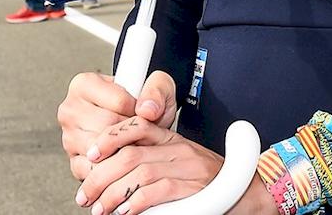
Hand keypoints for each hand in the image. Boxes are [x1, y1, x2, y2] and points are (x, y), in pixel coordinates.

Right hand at [60, 71, 176, 179]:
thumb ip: (157, 90)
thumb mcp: (158, 87)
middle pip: (108, 127)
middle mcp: (70, 110)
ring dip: (124, 151)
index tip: (143, 112)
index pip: (119, 102)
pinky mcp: (74, 163)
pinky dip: (114, 168)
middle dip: (131, 133)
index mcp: (84, 84)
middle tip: (141, 131)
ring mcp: (69, 138)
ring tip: (134, 143)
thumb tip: (147, 111)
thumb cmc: (144, 104)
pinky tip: (123, 158)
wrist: (139, 126)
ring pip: (102, 151)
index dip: (139, 111)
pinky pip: (96, 171)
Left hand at [73, 116, 275, 214]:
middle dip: (100, 176)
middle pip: (130, 155)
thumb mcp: (179, 166)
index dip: (109, 138)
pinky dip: (134, 203)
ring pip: (138, 173)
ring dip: (112, 194)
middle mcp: (178, 149)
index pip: (137, 126)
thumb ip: (152, 165)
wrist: (246, 194)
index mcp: (172, 140)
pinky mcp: (193, 188)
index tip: (90, 155)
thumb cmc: (209, 185)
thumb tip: (112, 178)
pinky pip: (156, 192)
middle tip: (85, 195)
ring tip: (99, 209)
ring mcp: (187, 168)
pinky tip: (123, 213)